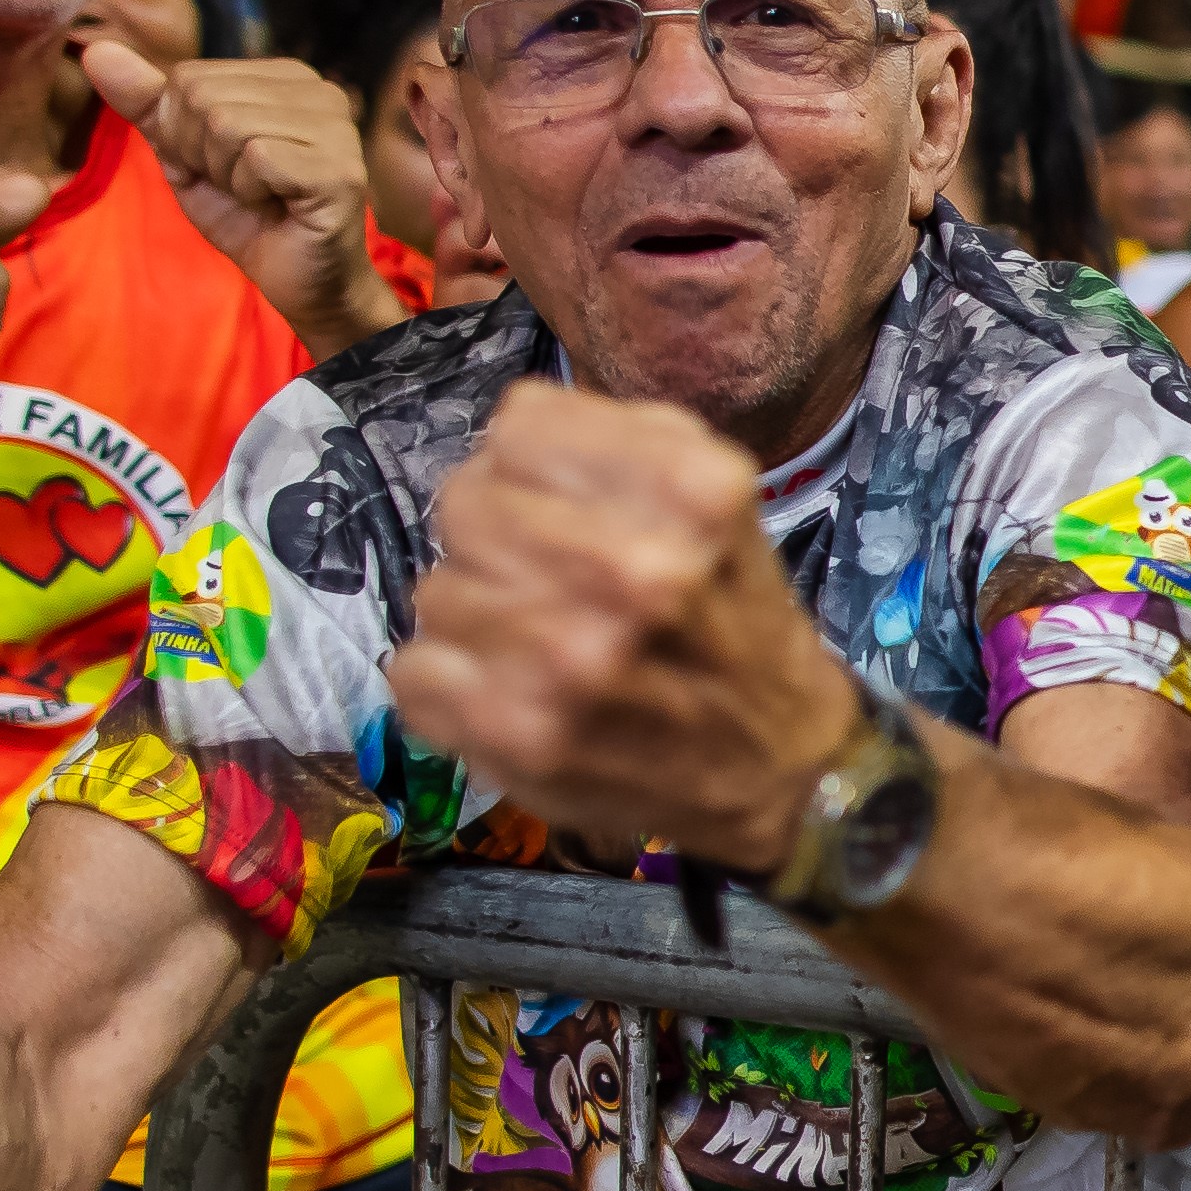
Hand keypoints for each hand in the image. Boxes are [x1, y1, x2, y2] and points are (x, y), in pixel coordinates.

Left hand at [81, 40, 405, 354]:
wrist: (300, 283)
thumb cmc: (248, 216)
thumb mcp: (184, 156)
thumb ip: (146, 103)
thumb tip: (95, 50)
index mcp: (285, 76)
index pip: (188, 77)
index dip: (182, 133)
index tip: (221, 167)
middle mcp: (320, 89)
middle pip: (203, 97)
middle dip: (201, 154)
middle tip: (241, 187)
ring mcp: (336, 126)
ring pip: (226, 124)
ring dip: (226, 176)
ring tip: (260, 196)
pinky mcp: (338, 167)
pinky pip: (256, 158)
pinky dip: (249, 192)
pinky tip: (278, 207)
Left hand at [390, 386, 863, 874]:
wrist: (778, 764)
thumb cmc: (733, 618)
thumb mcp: (716, 495)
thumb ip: (619, 439)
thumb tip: (508, 432)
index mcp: (692, 491)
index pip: (518, 426)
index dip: (529, 463)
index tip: (556, 502)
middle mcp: (635, 568)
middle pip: (464, 502)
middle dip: (494, 536)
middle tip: (542, 579)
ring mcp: (569, 656)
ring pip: (435, 590)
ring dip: (477, 614)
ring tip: (537, 642)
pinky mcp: (519, 733)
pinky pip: (413, 670)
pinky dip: (450, 684)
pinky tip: (510, 692)